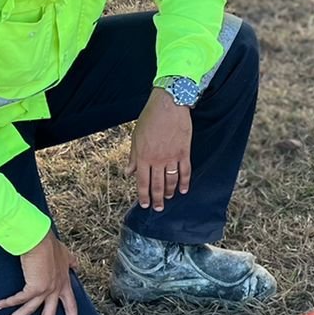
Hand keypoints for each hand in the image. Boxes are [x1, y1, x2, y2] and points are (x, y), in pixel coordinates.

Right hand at [0, 228, 78, 314]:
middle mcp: (56, 289)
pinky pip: (19, 299)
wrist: (39, 239)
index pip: (71, 306)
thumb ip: (70, 262)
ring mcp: (46, 289)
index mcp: (64, 283)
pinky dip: (8, 303)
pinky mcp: (34, 287)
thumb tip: (75, 263)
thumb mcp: (65, 254)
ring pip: (30, 311)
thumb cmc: (50, 244)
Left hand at [130, 87, 192, 209]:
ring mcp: (171, 157)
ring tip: (170, 198)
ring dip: (170, 192)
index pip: (142, 182)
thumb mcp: (136, 137)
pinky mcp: (184, 152)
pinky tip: (184, 190)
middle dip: (157, 199)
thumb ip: (133, 157)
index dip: (143, 195)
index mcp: (143, 157)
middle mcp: (157, 160)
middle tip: (158, 208)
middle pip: (157, 185)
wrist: (168, 106)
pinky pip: (185, 171)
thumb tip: (129, 173)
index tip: (145, 204)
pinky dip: (184, 182)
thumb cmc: (149, 119)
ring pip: (171, 180)